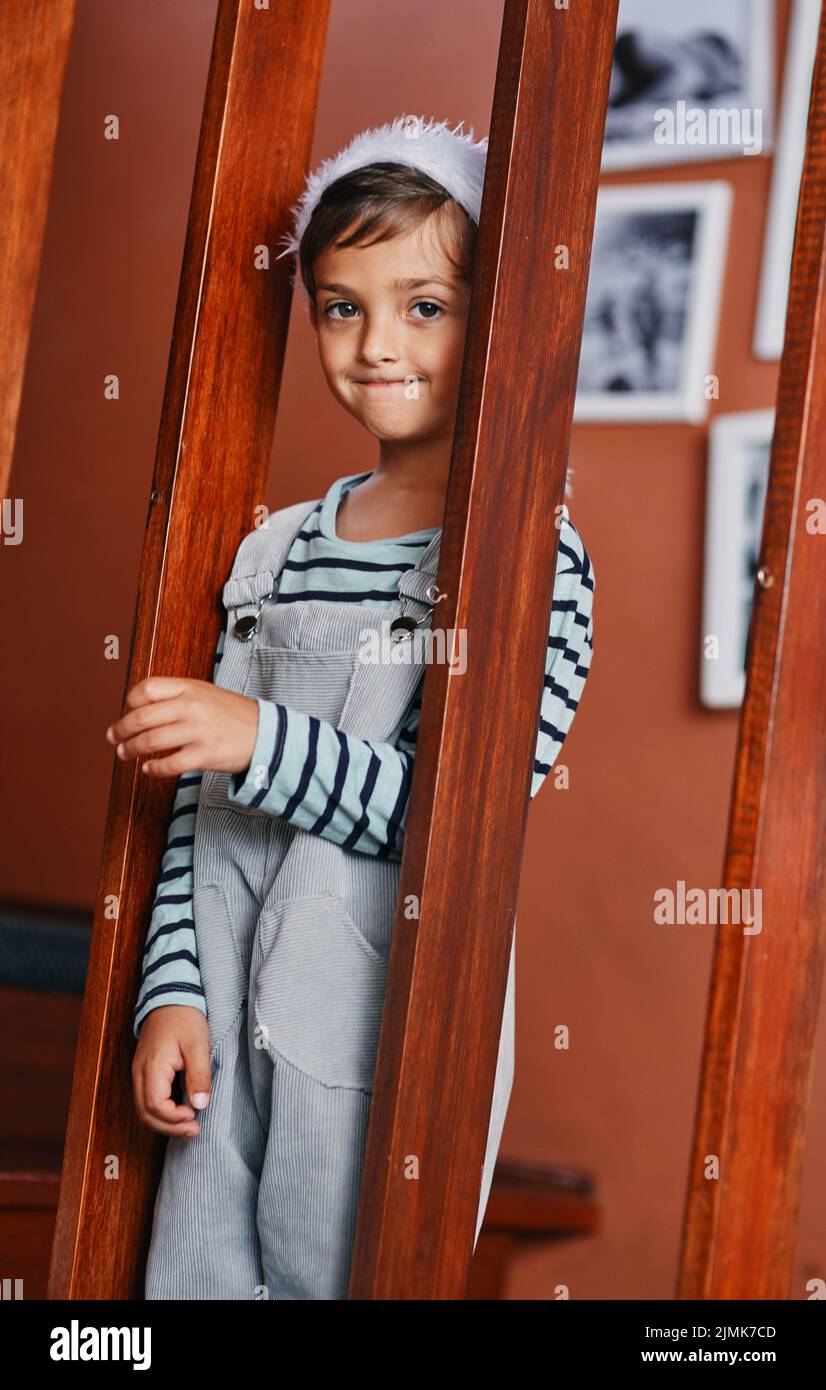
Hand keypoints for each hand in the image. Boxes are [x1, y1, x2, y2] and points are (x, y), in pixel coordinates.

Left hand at [105, 675, 258, 778]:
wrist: (266, 733)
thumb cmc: (232, 714)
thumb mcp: (205, 693)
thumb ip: (177, 696)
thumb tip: (141, 707)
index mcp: (190, 688)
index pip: (147, 689)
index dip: (130, 701)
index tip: (126, 711)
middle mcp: (191, 707)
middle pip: (142, 717)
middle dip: (121, 730)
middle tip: (113, 738)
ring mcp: (198, 731)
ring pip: (151, 741)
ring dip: (132, 749)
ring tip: (125, 754)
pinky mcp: (204, 754)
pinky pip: (169, 764)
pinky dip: (154, 769)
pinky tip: (148, 769)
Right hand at [133, 1005, 212, 1137]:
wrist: (170, 998)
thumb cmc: (185, 1019)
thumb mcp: (198, 1045)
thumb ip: (199, 1075)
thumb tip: (200, 1105)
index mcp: (152, 1067)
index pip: (155, 1105)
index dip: (174, 1118)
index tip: (195, 1117)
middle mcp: (140, 1073)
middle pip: (145, 1113)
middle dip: (169, 1127)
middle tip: (195, 1131)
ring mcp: (139, 1073)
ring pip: (143, 1110)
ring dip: (164, 1123)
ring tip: (189, 1126)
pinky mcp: (143, 1072)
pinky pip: (146, 1100)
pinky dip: (160, 1113)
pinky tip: (180, 1113)